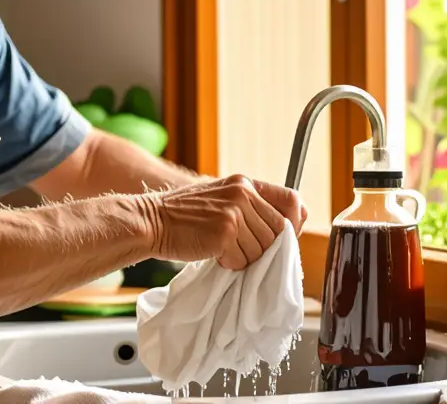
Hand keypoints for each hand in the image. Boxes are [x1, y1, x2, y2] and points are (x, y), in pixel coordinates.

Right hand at [143, 175, 307, 269]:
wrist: (151, 221)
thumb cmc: (184, 216)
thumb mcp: (220, 198)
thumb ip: (249, 207)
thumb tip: (285, 231)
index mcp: (245, 183)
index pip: (292, 200)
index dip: (294, 223)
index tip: (283, 238)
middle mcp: (243, 194)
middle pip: (279, 231)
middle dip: (265, 248)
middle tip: (242, 250)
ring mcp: (234, 212)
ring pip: (262, 249)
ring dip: (245, 257)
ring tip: (222, 249)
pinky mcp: (225, 233)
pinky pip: (243, 260)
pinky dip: (230, 264)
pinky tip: (213, 253)